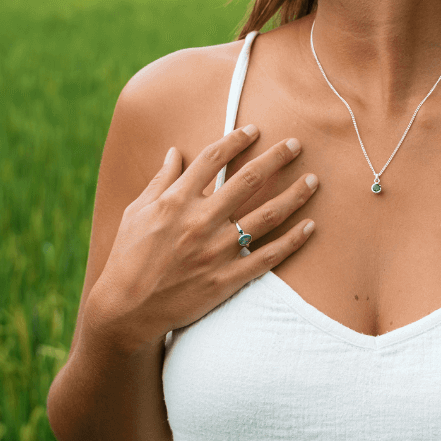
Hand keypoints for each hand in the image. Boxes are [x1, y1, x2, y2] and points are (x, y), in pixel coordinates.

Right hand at [87, 127, 317, 353]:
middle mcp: (200, 221)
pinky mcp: (227, 278)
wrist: (126, 311)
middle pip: (248, 179)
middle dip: (276, 158)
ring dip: (294, 195)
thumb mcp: (136, 212)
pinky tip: (310, 226)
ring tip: (314, 180)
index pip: (213, 159)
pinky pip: (268, 257)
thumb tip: (175, 152)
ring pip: (266, 215)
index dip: (236, 140)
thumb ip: (160, 180)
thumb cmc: (128, 257)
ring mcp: (216, 250)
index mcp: (176, 201)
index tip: (254, 130)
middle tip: (296, 144)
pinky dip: (292, 241)